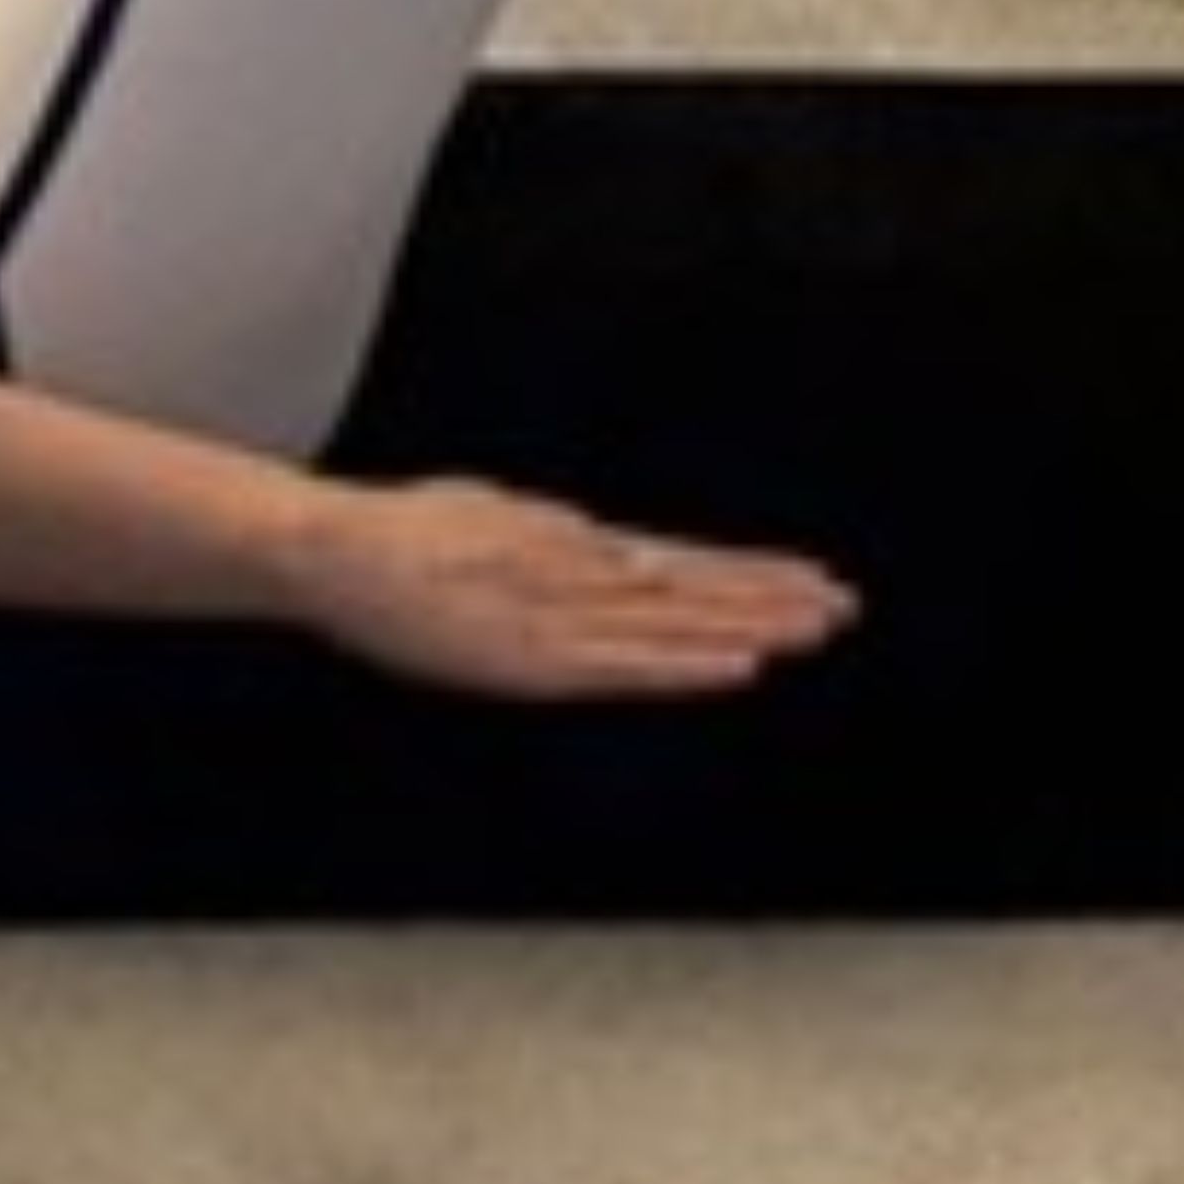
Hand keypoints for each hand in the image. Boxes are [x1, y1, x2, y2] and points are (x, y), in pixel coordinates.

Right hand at [297, 475, 858, 707]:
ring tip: (818, 629)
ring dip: (750, 624)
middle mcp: (580, 569)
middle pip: (691, 584)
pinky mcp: (540, 655)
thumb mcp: (489, 516)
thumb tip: (592, 537)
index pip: (677, 561)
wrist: (338, 552)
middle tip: (844, 602)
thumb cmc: (398, 540)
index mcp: (568, 542)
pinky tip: (740, 667)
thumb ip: (545, 536)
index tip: (806, 578)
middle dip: (770, 594)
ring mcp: (564, 611)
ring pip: (676, 619)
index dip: (745, 572)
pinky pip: (632, 664)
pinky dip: (689, 664)